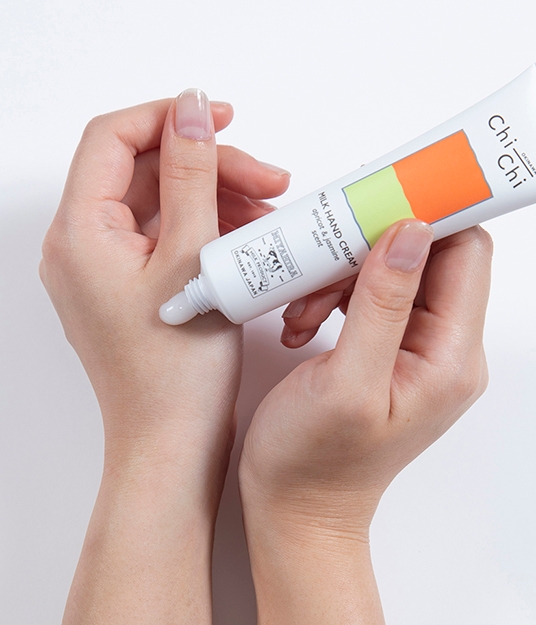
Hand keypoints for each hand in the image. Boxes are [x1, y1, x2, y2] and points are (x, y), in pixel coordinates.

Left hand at [41, 91, 288, 463]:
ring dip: (215, 198)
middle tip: (268, 180)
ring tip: (267, 215)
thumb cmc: (177, 373)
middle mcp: (82, 247)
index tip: (221, 118)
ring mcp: (106, 269)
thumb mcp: (192, 259)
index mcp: (81, 234)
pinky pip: (166, 237)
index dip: (170, 117)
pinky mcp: (130, 287)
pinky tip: (246, 239)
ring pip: (161, 204)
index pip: (114, 138)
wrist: (172, 443)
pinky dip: (206, 228)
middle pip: (145, 172)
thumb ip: (192, 177)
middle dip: (210, 166)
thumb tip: (190, 111)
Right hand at [239, 221, 491, 623]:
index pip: (464, 253)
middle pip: (426, 256)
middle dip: (369, 247)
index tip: (382, 194)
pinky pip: (371, 295)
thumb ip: (382, 304)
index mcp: (450, 357)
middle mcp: (446, 350)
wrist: (297, 507)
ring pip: (393, 270)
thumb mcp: (346, 381)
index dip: (431, 214)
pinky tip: (302, 320)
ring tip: (301, 309)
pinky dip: (334, 294)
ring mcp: (417, 350)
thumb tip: (412, 231)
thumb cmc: (314, 462)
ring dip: (343, 273)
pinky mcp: (389, 350)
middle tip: (321, 259)